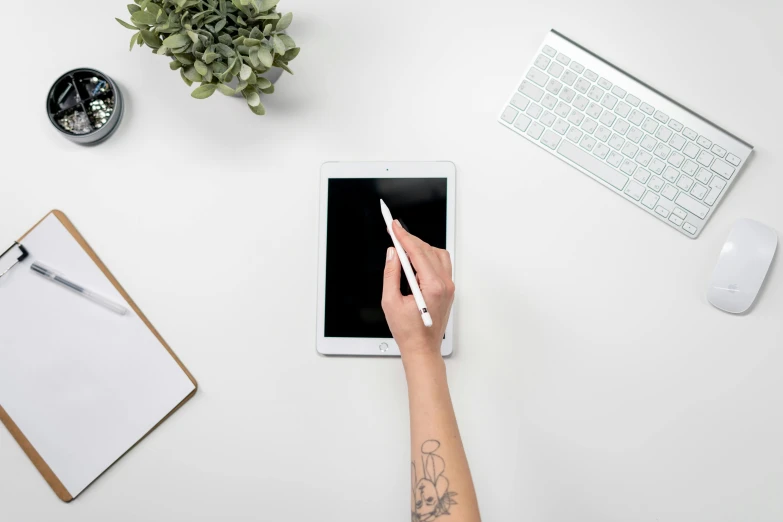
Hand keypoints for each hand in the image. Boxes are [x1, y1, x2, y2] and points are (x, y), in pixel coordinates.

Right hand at [381, 220, 454, 360]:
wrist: (423, 349)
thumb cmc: (408, 331)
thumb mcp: (390, 301)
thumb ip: (391, 274)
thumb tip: (392, 254)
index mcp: (432, 286)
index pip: (417, 252)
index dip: (403, 236)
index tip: (393, 226)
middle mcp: (444, 284)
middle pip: (428, 250)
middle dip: (410, 239)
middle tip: (395, 232)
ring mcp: (449, 286)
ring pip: (437, 254)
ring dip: (420, 247)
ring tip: (403, 246)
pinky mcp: (448, 289)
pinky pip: (441, 264)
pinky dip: (428, 257)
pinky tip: (416, 259)